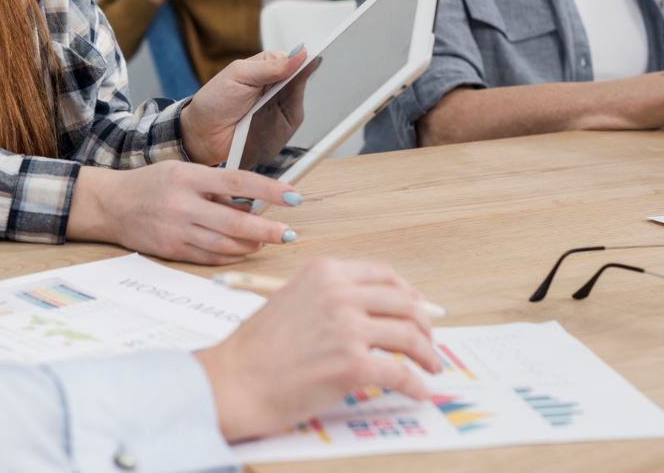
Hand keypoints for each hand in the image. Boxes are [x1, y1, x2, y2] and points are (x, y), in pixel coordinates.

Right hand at [67, 161, 302, 263]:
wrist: (111, 205)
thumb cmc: (152, 184)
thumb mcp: (184, 172)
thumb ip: (216, 187)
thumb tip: (253, 205)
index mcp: (188, 177)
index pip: (237, 182)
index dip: (269, 191)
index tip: (294, 196)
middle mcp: (182, 204)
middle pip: (235, 222)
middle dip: (267, 230)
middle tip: (288, 233)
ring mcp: (176, 231)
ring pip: (225, 245)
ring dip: (251, 245)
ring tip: (266, 239)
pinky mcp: (171, 251)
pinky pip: (210, 258)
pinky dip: (231, 256)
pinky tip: (243, 250)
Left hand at [179, 48, 309, 164]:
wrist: (202, 134)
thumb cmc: (215, 101)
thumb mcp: (240, 74)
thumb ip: (271, 66)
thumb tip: (300, 54)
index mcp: (267, 66)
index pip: (293, 59)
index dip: (303, 60)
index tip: (310, 61)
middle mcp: (278, 85)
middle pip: (301, 79)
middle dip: (302, 79)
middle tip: (294, 79)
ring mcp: (281, 107)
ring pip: (300, 98)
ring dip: (295, 99)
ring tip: (277, 100)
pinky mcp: (283, 128)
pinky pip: (296, 119)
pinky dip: (292, 117)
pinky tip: (282, 115)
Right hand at [194, 259, 442, 442]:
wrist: (233, 381)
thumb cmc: (255, 350)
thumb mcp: (291, 300)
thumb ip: (329, 299)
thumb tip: (369, 313)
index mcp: (325, 272)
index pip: (384, 275)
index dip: (408, 294)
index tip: (416, 308)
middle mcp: (339, 293)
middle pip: (404, 303)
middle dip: (423, 325)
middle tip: (427, 341)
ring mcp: (348, 328)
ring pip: (410, 336)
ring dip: (427, 353)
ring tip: (430, 366)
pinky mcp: (353, 364)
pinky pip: (401, 373)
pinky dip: (416, 384)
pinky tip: (418, 391)